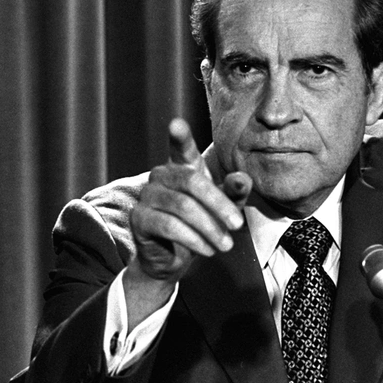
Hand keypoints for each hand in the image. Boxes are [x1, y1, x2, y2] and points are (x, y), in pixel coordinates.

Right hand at [124, 118, 250, 327]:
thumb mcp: (223, 208)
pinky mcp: (139, 218)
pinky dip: (193, 239)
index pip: (181, 148)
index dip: (179, 137)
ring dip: (209, 228)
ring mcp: (148, 195)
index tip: (176, 124)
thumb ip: (234, 192)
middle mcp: (161, 175)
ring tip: (226, 245)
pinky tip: (207, 250)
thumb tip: (243, 178)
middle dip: (219, 204)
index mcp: (182, 167)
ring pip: (182, 207)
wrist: (174, 258)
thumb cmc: (202, 225)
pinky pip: (169, 226)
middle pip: (192, 182)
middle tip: (238, 225)